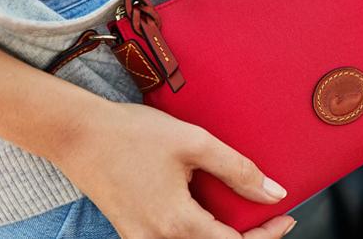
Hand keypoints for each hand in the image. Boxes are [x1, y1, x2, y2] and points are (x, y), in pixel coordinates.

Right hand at [51, 102, 294, 238]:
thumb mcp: (194, 143)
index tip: (285, 216)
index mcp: (177, 223)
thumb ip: (238, 170)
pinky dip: (197, 230)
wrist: (77, 134)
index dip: (267, 235)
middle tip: (268, 216)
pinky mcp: (131, 231)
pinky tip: (206, 208)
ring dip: (221, 235)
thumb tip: (274, 192)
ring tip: (240, 211)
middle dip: (248, 237)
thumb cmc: (132, 134)